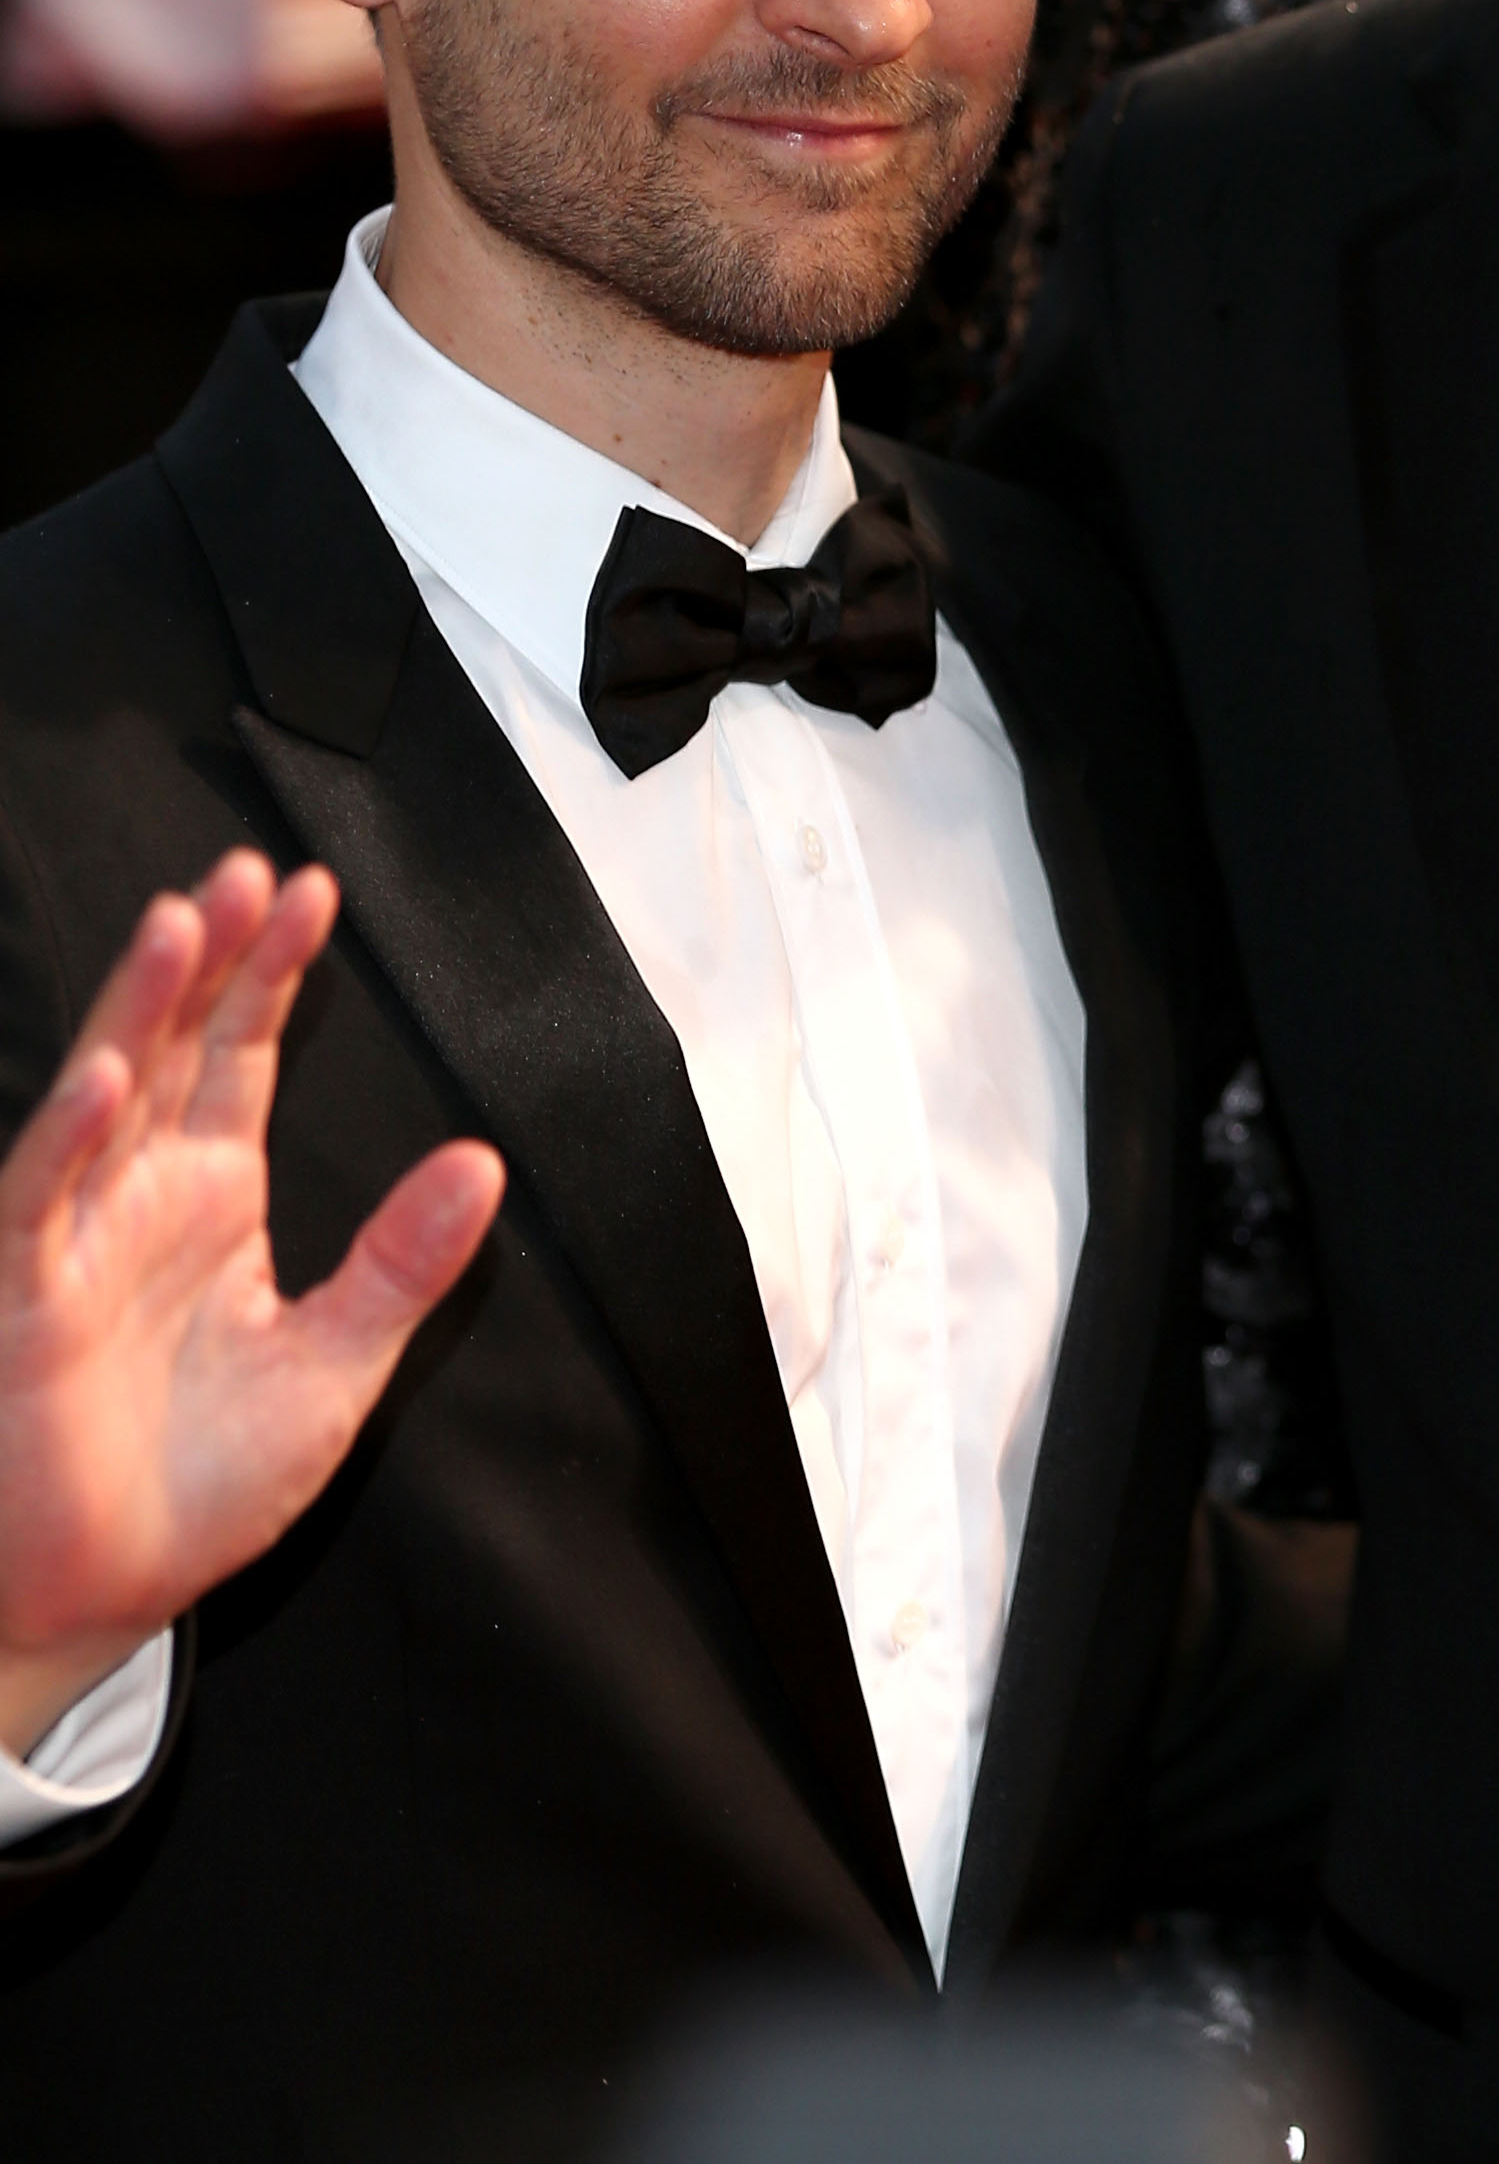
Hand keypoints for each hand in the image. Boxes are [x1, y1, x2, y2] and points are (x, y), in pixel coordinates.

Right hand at [0, 854, 502, 1761]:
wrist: (100, 1596)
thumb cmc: (195, 1484)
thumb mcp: (334, 1367)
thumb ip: (402, 1264)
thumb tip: (483, 1162)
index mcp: (214, 1196)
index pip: (245, 1053)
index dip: (275, 973)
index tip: (314, 890)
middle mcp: (140, 1197)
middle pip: (172, 1046)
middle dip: (210, 957)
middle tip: (249, 871)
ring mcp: (77, 1241)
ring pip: (103, 1097)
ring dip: (137, 1011)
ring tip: (182, 925)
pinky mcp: (28, 1299)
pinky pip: (40, 1205)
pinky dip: (67, 1141)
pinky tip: (102, 1080)